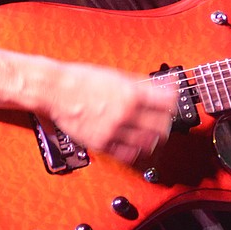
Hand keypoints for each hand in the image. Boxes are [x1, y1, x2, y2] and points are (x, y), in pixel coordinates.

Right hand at [44, 62, 177, 165]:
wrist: (56, 90)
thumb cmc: (82, 79)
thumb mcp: (117, 75)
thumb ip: (141, 84)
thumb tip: (162, 88)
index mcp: (131, 94)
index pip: (167, 103)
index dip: (174, 102)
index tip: (174, 102)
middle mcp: (125, 114)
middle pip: (161, 126)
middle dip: (167, 122)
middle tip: (165, 119)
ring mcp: (114, 131)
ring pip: (148, 143)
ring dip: (155, 139)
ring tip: (154, 134)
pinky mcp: (102, 144)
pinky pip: (128, 155)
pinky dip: (137, 151)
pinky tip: (138, 145)